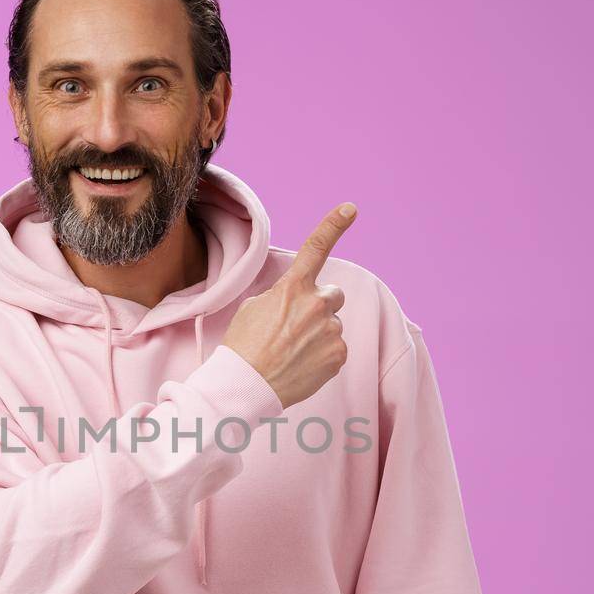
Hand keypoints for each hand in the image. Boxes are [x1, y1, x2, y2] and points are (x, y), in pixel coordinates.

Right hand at [222, 202, 354, 407]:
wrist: (246, 385)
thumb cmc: (243, 346)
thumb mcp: (254, 308)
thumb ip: (282, 296)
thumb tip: (297, 302)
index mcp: (293, 288)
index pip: (316, 248)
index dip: (334, 225)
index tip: (350, 208)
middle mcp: (317, 305)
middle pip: (332, 296)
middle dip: (321, 306)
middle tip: (296, 327)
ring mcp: (330, 331)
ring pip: (332, 325)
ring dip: (319, 334)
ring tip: (292, 352)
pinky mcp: (338, 355)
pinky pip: (336, 348)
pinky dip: (323, 356)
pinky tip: (302, 364)